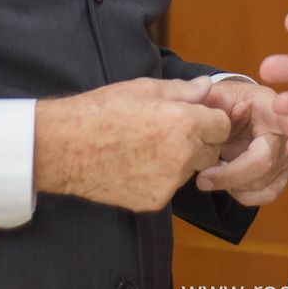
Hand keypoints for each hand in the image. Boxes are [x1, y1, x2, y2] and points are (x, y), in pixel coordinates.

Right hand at [31, 76, 229, 211]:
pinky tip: (135, 166)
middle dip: (199, 142)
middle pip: (211, 151)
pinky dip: (159, 179)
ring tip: (146, 148)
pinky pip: (168, 188)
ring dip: (179, 161)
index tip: (195, 118)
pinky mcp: (154, 201)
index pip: (222, 125)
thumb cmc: (102, 111)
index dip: (210, 120)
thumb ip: (183, 90)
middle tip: (169, 133)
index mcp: (184, 122)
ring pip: (190, 171)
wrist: (65, 147)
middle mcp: (183, 154)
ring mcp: (169, 182)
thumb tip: (208, 86)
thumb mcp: (144, 88)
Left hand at [193, 78, 287, 205]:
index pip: (286, 115)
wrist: (233, 118)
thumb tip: (204, 100)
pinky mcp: (283, 175)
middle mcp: (287, 132)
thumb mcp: (214, 97)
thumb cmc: (225, 104)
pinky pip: (266, 195)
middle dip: (230, 174)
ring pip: (262, 183)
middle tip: (202, 178)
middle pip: (265, 161)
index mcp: (270, 106)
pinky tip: (229, 181)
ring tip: (213, 171)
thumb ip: (207, 99)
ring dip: (232, 183)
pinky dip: (242, 194)